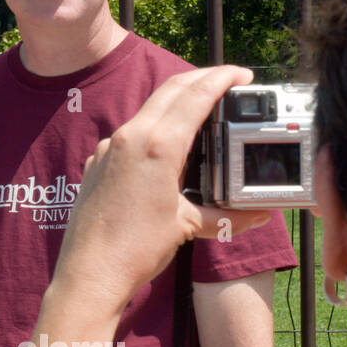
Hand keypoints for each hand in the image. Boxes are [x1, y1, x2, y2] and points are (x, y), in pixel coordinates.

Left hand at [54, 66, 273, 308]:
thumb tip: (258, 216)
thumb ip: (226, 215)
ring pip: (149, 109)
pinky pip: (131, 132)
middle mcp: (129, 138)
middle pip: (170, 90)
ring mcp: (109, 149)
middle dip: (201, 79)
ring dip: (177, 101)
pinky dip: (156, 126)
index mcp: (156, 145)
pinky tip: (170, 143)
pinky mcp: (98, 163)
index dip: (222, 78)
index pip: (194, 95)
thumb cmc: (133, 249)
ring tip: (204, 107)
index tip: (242, 74)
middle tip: (228, 81)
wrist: (89, 273)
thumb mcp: (186, 225)